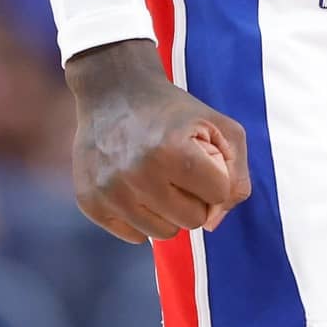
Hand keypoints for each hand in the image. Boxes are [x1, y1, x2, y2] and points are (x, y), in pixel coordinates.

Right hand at [65, 39, 250, 242]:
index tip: (201, 157)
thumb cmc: (174, 111)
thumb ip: (236, 174)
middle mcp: (138, 175)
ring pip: (164, 233)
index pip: (219, 194)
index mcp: (173, 151)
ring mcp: (110, 192)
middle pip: (193, 220)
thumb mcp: (220, 126)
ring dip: (169, 211)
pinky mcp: (90, 203)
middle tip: (179, 170)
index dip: (216, 176)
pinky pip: (134, 236)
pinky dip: (141, 217)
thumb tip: (214, 222)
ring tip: (158, 179)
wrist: (114, 90)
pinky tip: (135, 187)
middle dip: (194, 197)